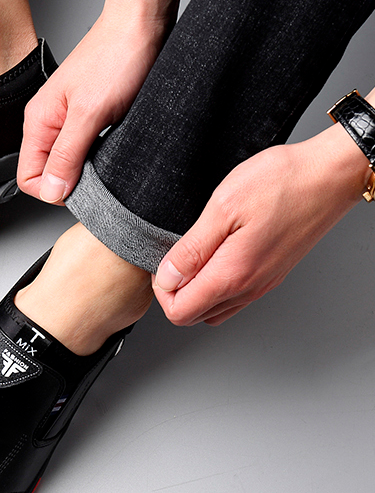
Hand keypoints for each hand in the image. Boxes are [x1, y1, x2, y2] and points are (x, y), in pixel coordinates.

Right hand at [17, 13, 165, 203]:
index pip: (28, 178)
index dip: (53, 190)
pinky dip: (99, 156)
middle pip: (47, 174)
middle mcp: (49, 122)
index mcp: (39, 121)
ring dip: (88, 169)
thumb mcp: (89, 113)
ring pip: (68, 164)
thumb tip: (51, 190)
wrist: (142, 25)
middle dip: (72, 181)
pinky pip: (85, 151)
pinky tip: (114, 145)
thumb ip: (66, 154)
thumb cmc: (116, 56)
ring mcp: (69, 120)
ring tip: (109, 152)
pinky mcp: (89, 117)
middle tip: (100, 169)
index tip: (80, 186)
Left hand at [153, 125, 371, 325]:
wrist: (329, 176)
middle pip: (195, 316)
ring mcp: (263, 284)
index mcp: (232, 274)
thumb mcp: (222, 208)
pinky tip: (215, 259)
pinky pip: (234, 298)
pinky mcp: (272, 275)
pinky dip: (216, 287)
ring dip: (195, 291)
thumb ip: (192, 249)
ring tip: (194, 257)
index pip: (180, 312)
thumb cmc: (281, 183)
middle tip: (175, 258)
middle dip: (175, 293)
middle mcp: (249, 287)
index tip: (163, 265)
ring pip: (214, 310)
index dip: (162, 292)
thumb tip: (167, 277)